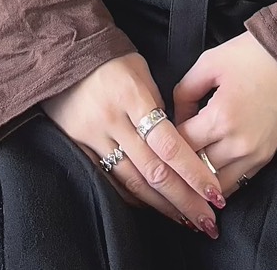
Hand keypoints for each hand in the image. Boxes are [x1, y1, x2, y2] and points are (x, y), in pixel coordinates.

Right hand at [39, 52, 224, 235]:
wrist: (62, 55)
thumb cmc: (111, 60)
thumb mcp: (141, 71)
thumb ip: (159, 107)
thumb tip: (178, 143)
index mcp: (133, 96)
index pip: (169, 143)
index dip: (193, 172)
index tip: (214, 192)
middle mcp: (112, 120)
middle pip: (153, 170)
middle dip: (184, 199)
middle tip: (208, 220)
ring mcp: (93, 137)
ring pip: (132, 182)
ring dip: (162, 206)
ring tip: (187, 219)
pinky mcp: (78, 148)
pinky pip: (109, 181)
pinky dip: (133, 198)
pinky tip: (152, 207)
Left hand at [172, 32, 276, 196]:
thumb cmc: (252, 55)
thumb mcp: (209, 62)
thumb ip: (184, 92)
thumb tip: (176, 118)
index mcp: (220, 117)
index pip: (180, 145)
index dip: (166, 141)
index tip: (159, 136)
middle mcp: (237, 143)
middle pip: (196, 169)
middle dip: (180, 164)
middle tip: (167, 159)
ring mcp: (254, 154)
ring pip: (216, 184)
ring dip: (200, 179)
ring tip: (186, 172)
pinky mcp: (266, 158)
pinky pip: (237, 183)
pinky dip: (220, 182)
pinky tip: (208, 176)